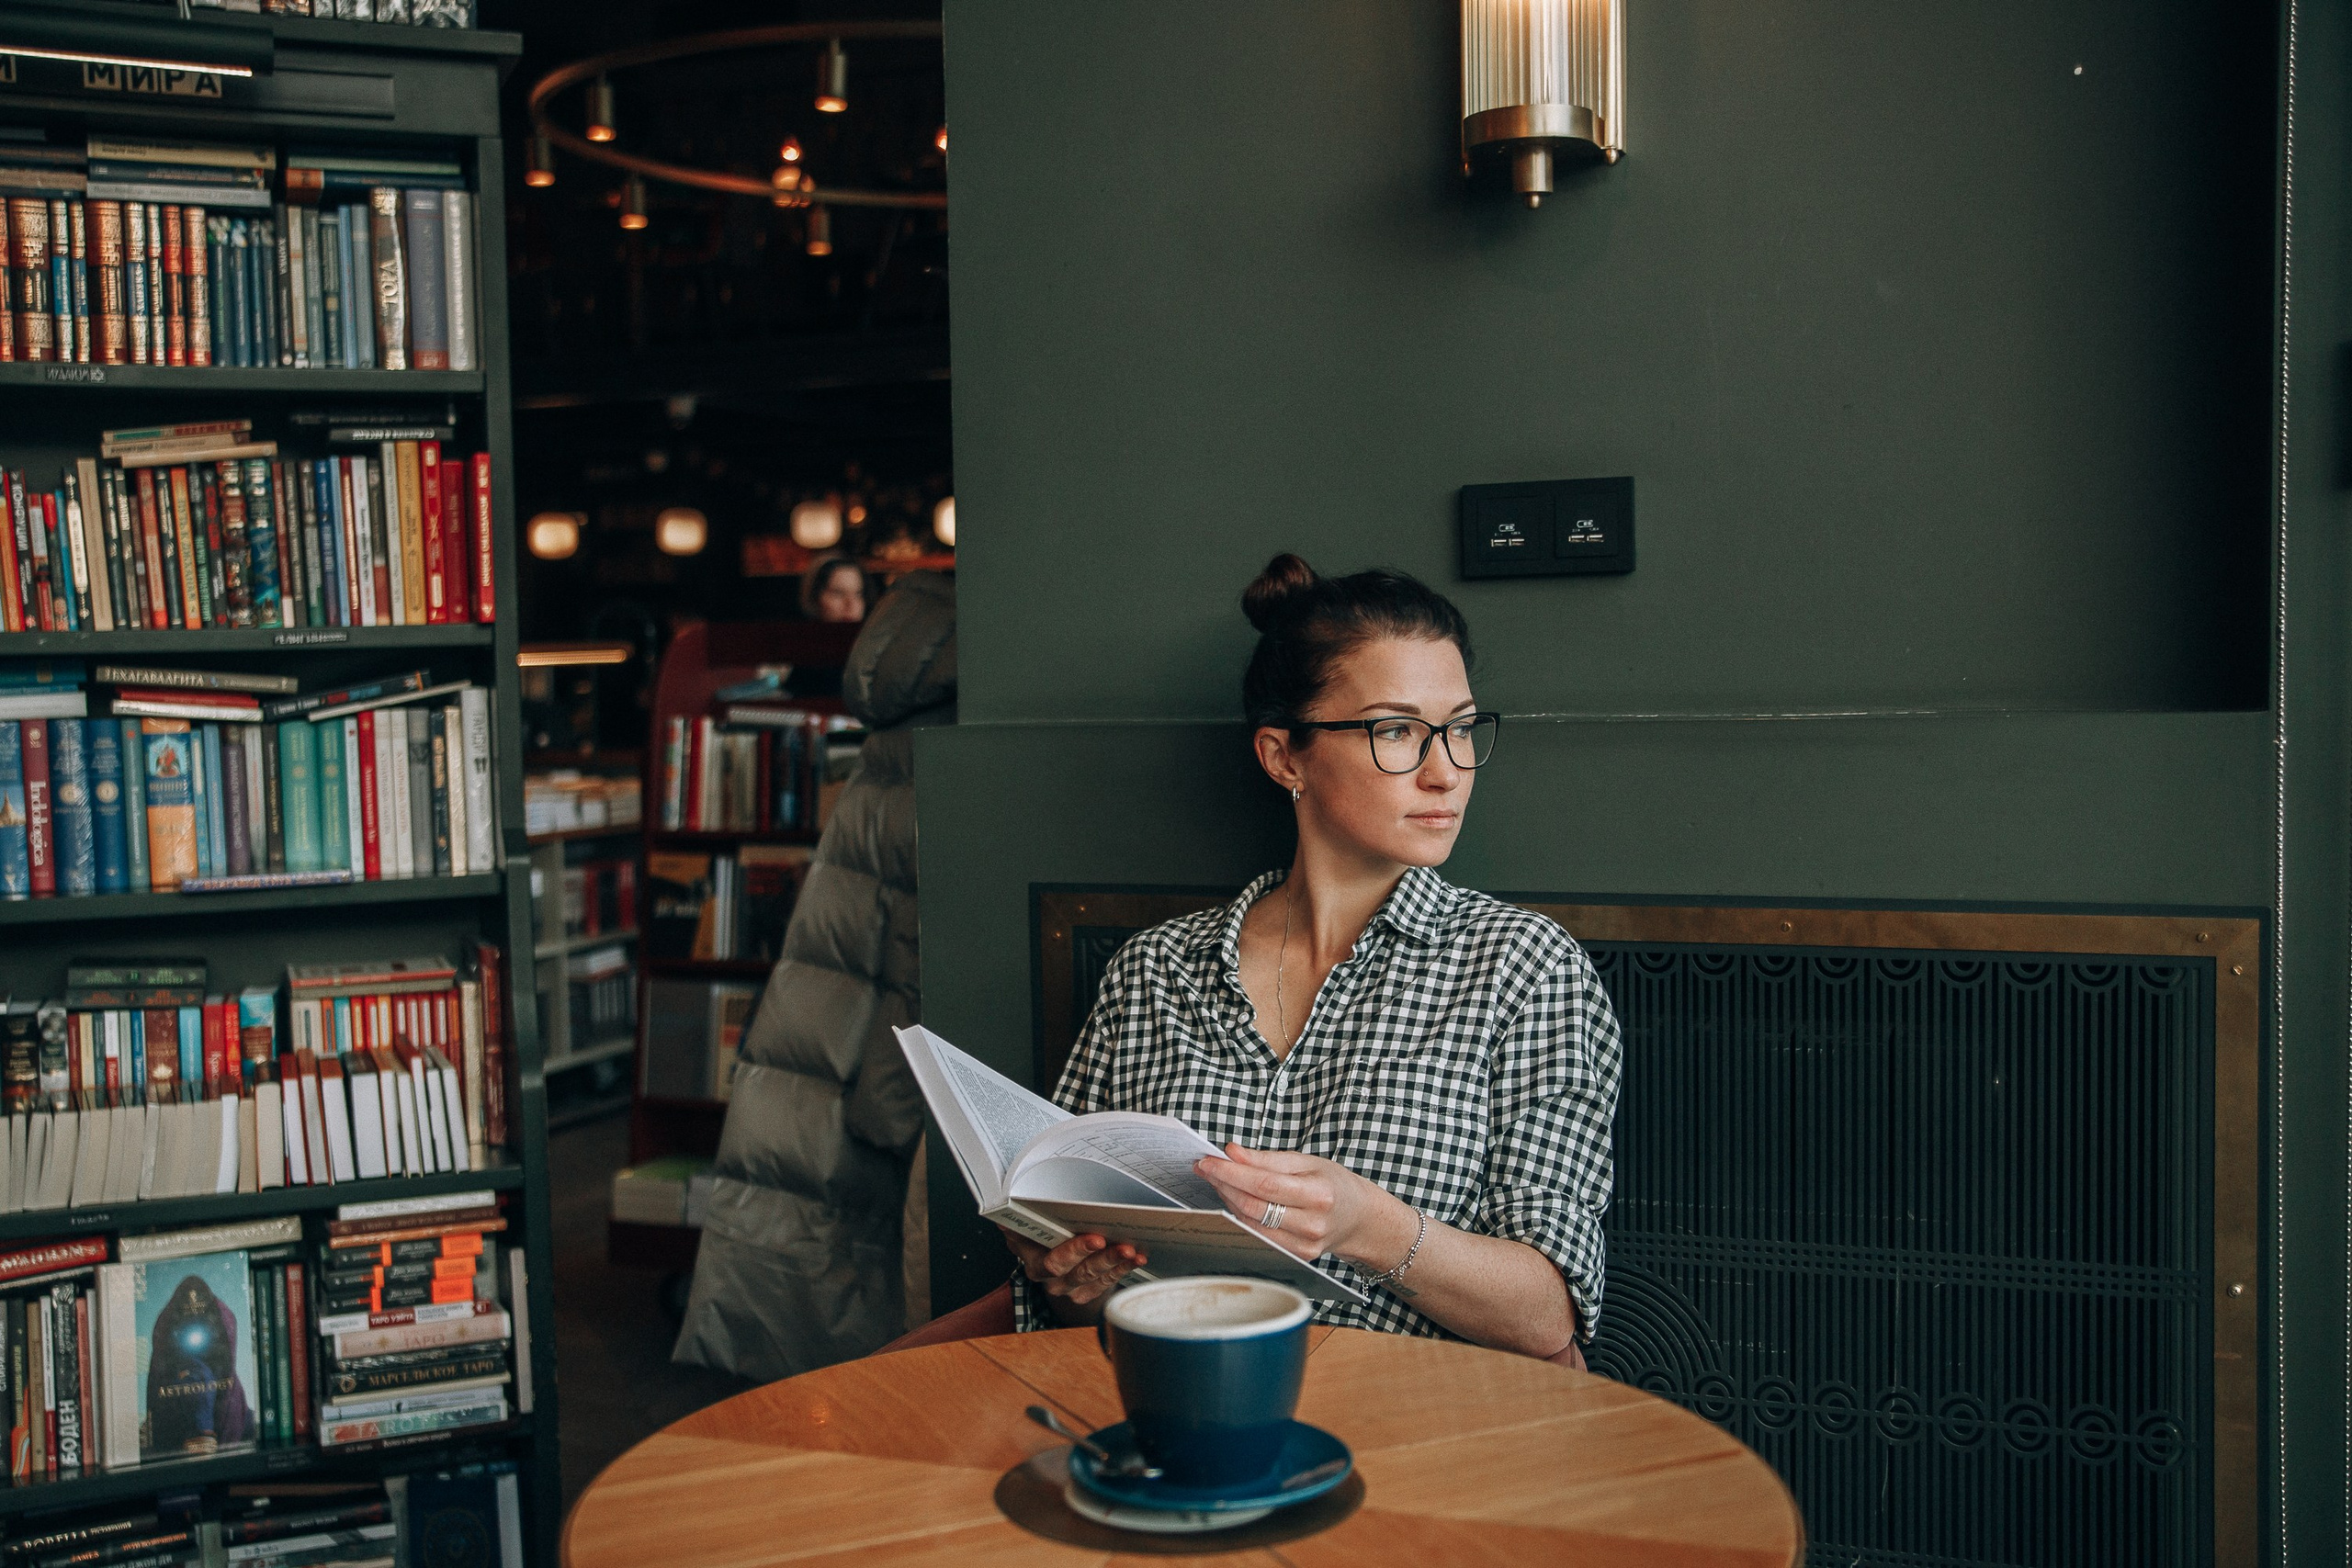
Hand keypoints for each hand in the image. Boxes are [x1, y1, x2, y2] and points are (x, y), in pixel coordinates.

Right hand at [999, 1226, 1148, 1306]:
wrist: (1045, 1246)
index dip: (1075, 1252)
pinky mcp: (1084, 1292)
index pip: (1051, 1262)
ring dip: (1116, 1264)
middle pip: (1077, 1273)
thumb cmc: (1039, 1226)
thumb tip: (1014, 1209)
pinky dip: (1123, 1270)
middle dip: (1103, 1258)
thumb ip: (1024, 1213)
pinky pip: (1105, 1283)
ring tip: (1133, 1252)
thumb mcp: (1028, 1217)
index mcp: (1031, 1259)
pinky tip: (1136, 1259)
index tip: (1097, 1238)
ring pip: (1094, 1279)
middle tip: (1124, 1246)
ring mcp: (1068, 1288)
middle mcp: (1048, 1279)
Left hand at [1193, 1144, 1413, 1265]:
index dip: (1231, 1173)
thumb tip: (1232, 1153)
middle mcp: (1312, 1224)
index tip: (1207, 1160)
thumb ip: (1268, 1159)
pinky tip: (1233, 1200)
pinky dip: (1241, 1217)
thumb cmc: (1332, 1184)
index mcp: (1319, 1194)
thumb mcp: (1307, 1162)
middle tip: (1205, 1168)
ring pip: (1251, 1224)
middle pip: (1253, 1206)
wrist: (1358, 1219)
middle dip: (1223, 1185)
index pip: (1264, 1184)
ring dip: (1227, 1200)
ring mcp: (1304, 1246)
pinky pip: (1258, 1236)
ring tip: (1217, 1180)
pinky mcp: (1296, 1256)